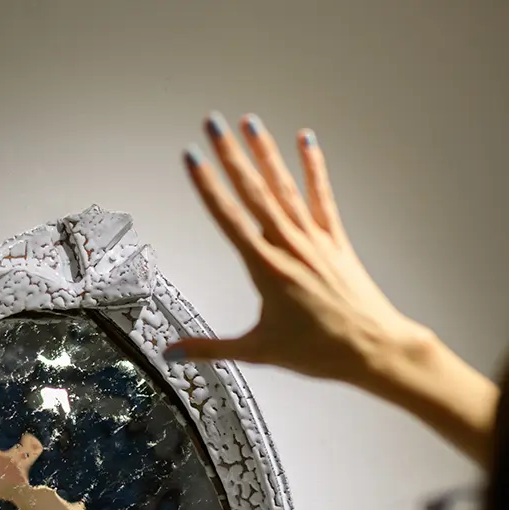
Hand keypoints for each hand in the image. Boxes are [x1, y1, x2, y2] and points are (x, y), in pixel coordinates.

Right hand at [163, 113, 434, 389]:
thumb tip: (173, 353)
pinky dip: (313, 167)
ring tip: (250, 122)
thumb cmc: (319, 351)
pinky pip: (321, 196)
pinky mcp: (335, 240)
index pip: (228, 219)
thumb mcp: (258, 351)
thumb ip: (210, 348)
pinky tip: (307, 141)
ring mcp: (314, 239)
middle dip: (231, 154)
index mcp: (266, 270)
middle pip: (254, 191)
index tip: (192, 157)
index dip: (207, 185)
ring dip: (266, 152)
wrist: (372, 348)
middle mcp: (289, 247)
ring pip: (284, 186)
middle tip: (214, 123)